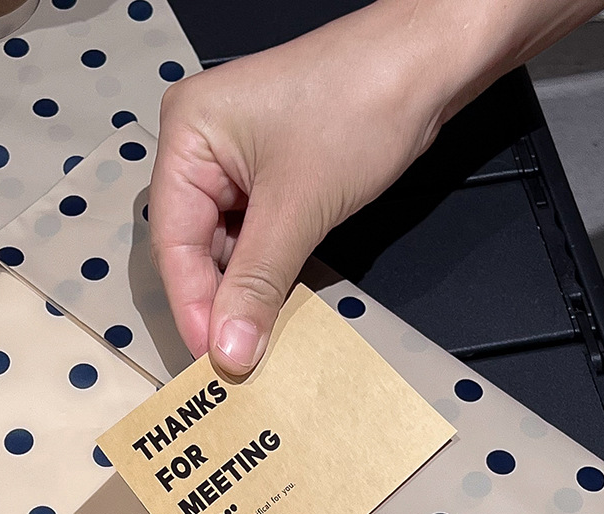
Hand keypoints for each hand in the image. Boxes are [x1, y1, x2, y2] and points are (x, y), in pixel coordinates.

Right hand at [150, 0, 603, 377]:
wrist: (431, 60)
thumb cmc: (361, 106)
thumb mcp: (299, 207)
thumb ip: (257, 285)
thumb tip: (228, 354)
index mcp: (187, 133)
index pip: (173, 239)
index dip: (191, 305)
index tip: (210, 361)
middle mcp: (199, 143)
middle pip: (193, 245)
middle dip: (216, 302)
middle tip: (232, 363)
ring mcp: (234, 158)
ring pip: (225, 246)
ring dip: (242, 293)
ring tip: (253, 345)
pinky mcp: (269, 171)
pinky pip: (253, 235)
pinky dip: (265, 272)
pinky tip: (273, 308)